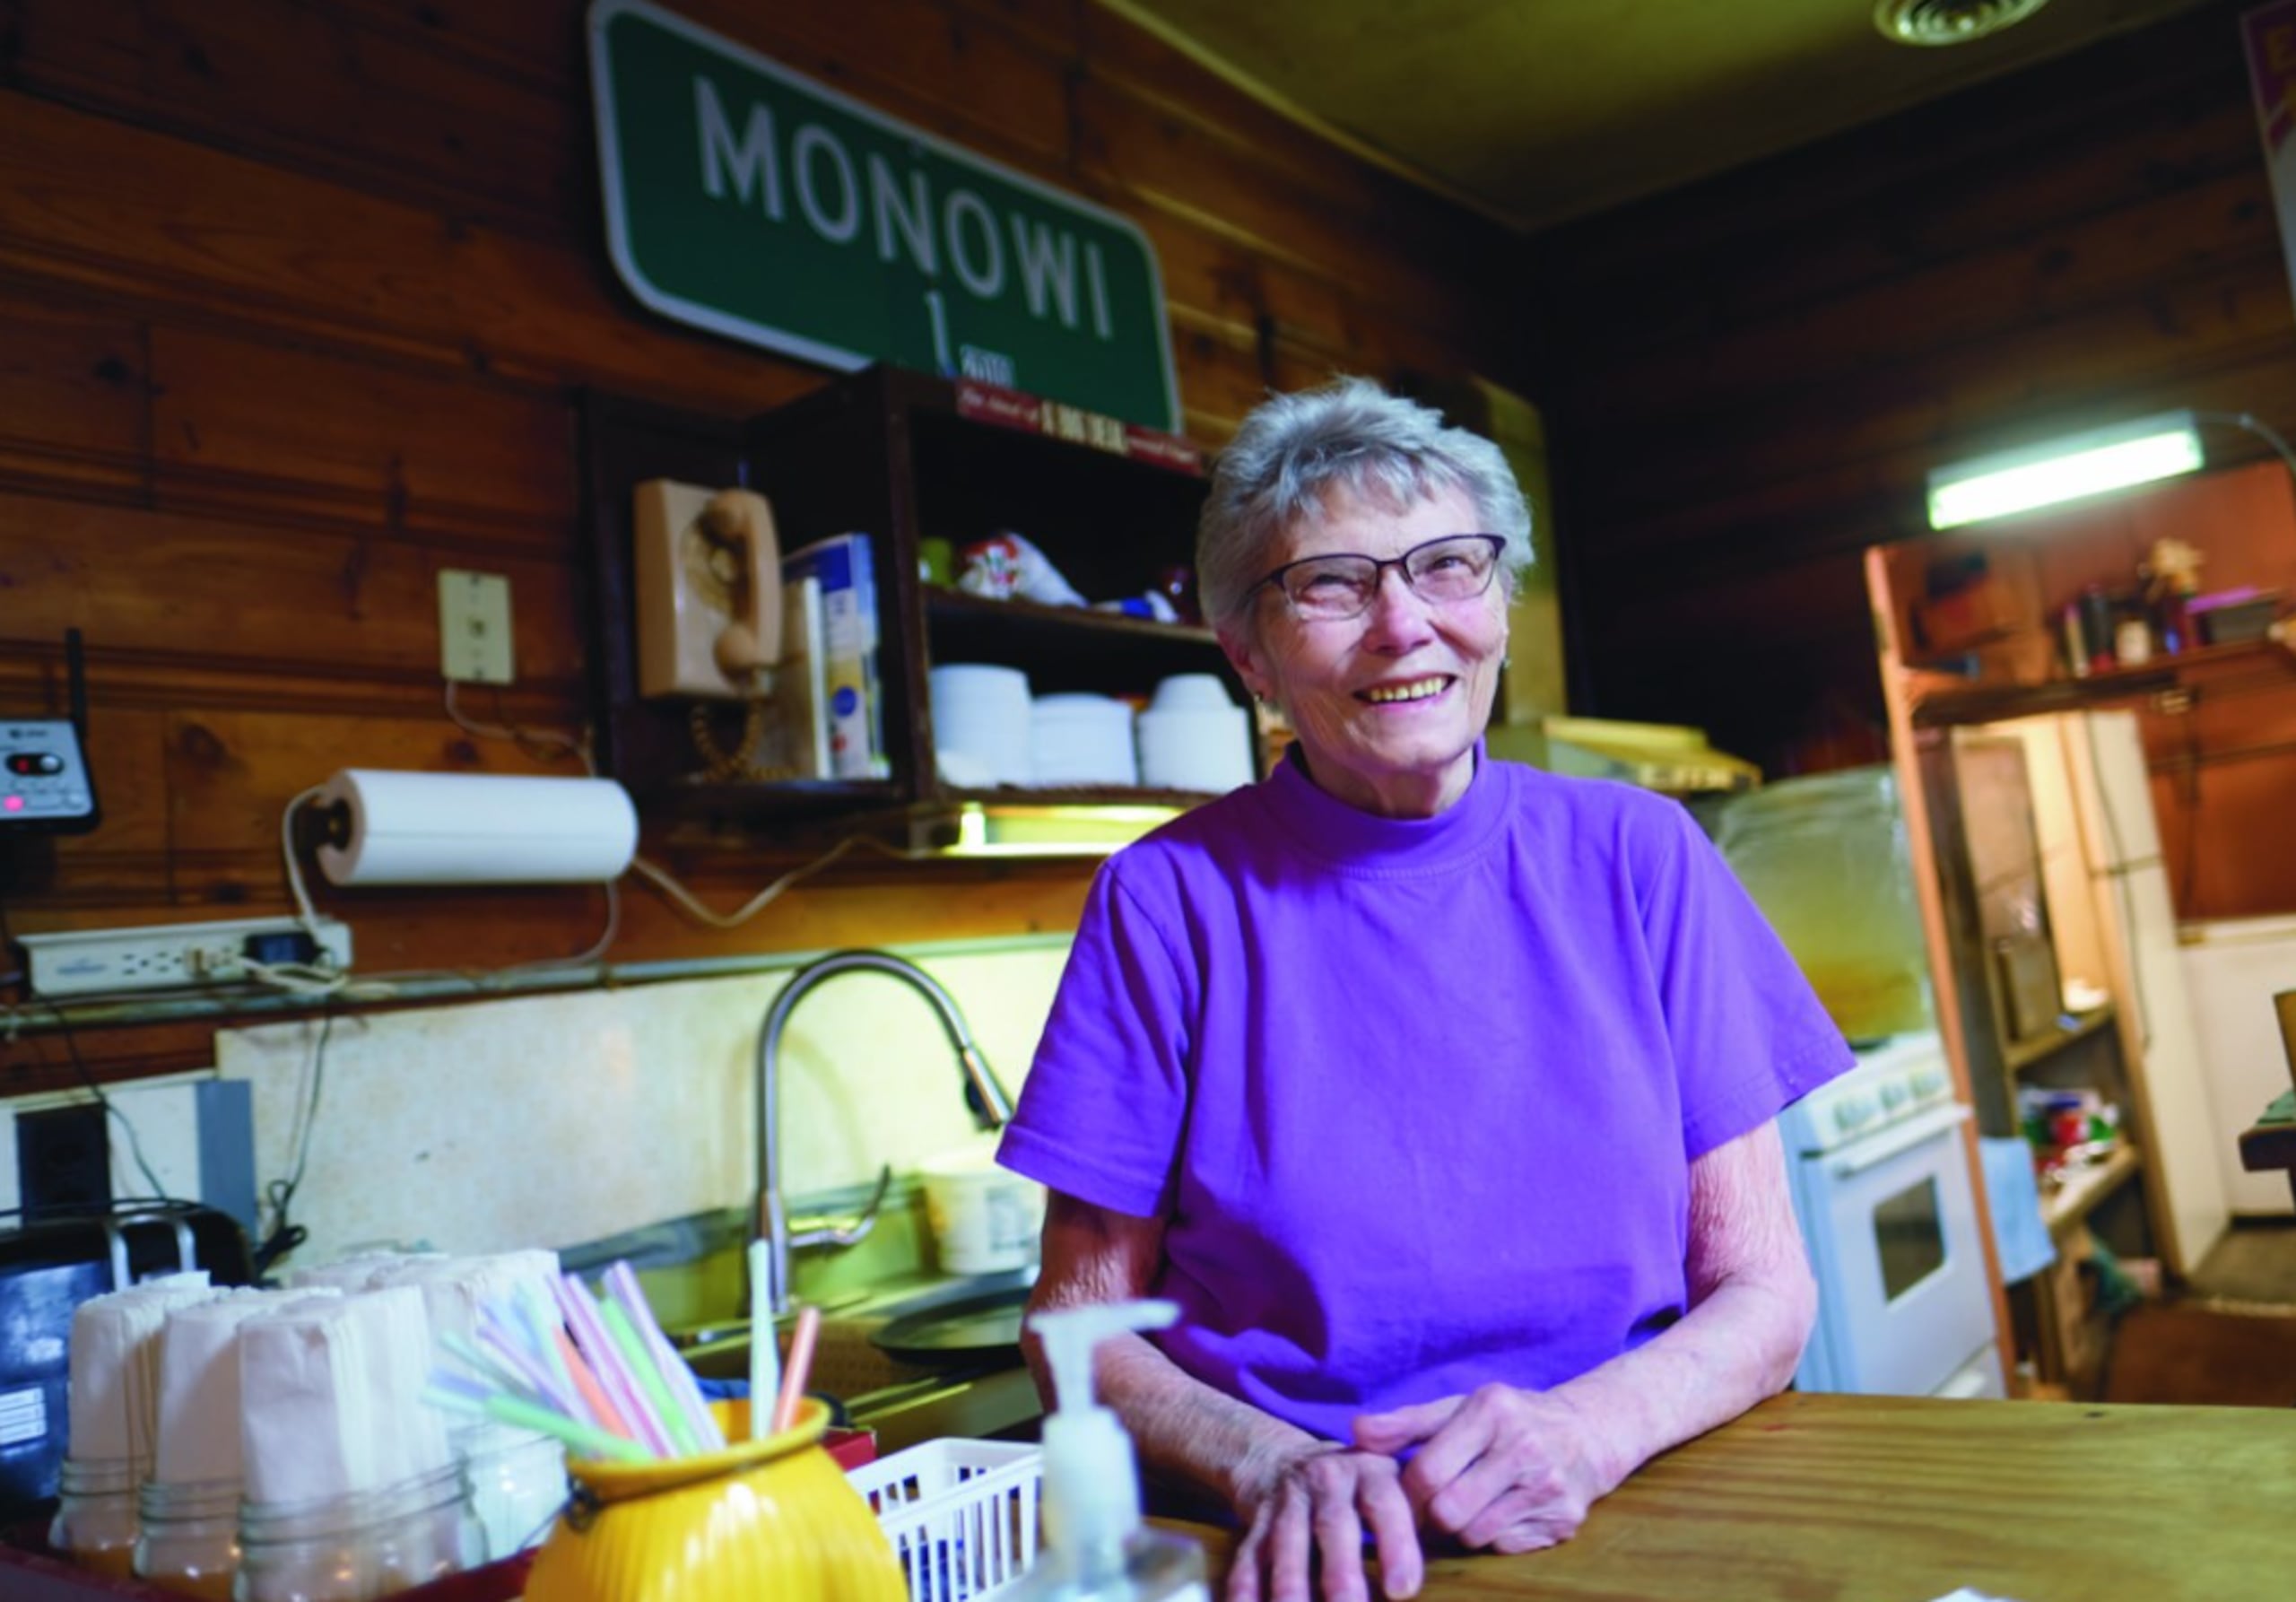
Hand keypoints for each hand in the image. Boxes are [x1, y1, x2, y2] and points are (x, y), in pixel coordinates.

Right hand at [1226, 1441, 1423, 1601]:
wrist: (1282, 1459)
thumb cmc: (1359, 1487)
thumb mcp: (1391, 1482)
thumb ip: (1420, 1511)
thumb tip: (1466, 1546)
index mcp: (1370, 1471)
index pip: (1384, 1504)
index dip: (1395, 1544)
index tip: (1403, 1590)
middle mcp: (1326, 1480)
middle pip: (1333, 1525)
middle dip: (1341, 1571)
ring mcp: (1287, 1501)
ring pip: (1286, 1542)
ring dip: (1291, 1584)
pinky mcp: (1257, 1523)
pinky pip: (1248, 1555)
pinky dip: (1245, 1587)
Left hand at [1352, 1384, 1614, 1555]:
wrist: (1586, 1433)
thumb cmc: (1507, 1420)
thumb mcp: (1459, 1408)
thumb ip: (1406, 1422)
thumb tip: (1356, 1431)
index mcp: (1492, 1410)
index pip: (1427, 1471)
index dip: (1407, 1493)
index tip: (1405, 1495)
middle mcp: (1524, 1447)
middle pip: (1448, 1511)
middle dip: (1432, 1515)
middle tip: (1433, 1507)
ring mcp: (1548, 1486)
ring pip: (1474, 1534)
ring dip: (1462, 1527)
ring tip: (1469, 1504)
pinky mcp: (1564, 1520)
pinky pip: (1504, 1545)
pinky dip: (1494, 1535)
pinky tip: (1501, 1511)